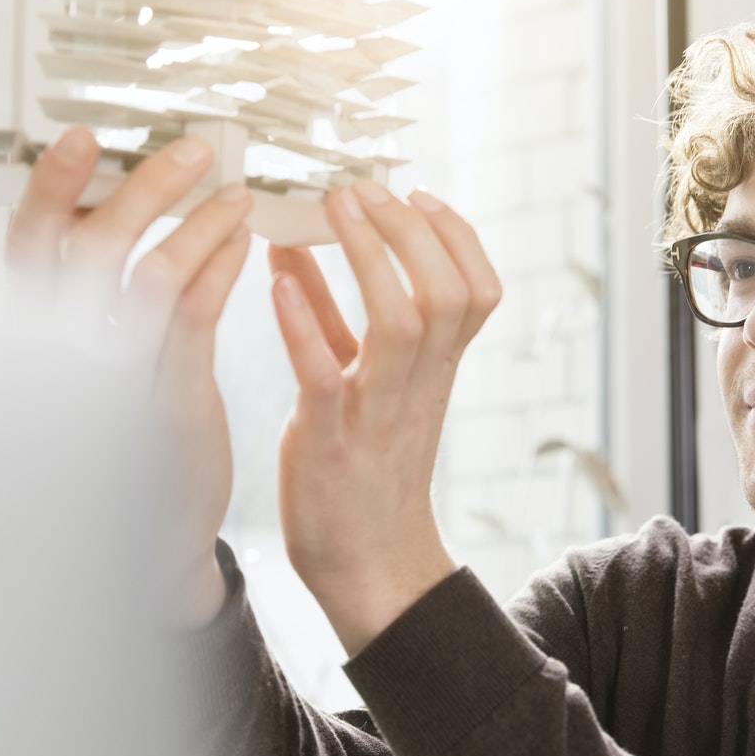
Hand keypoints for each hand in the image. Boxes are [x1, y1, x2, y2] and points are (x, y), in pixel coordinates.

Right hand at [6, 127, 253, 628]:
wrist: (143, 535)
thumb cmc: (117, 435)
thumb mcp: (85, 363)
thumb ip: (84, 296)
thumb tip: (100, 208)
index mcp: (35, 335)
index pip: (29, 246)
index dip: (50, 188)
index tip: (82, 138)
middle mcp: (63, 353)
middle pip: (85, 248)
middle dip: (138, 189)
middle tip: (192, 149)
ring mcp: (113, 380)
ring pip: (148, 276)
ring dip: (196, 222)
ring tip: (236, 193)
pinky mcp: (167, 403)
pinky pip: (193, 318)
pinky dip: (219, 267)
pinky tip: (246, 242)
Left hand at [267, 180, 500, 654]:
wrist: (367, 566)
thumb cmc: (360, 465)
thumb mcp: (356, 378)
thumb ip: (326, 309)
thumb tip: (292, 240)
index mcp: (436, 370)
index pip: (477, 289)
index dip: (456, 235)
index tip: (416, 192)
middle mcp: (418, 385)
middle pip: (447, 292)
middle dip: (411, 230)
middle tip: (363, 188)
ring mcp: (377, 412)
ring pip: (403, 322)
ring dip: (370, 258)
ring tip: (334, 211)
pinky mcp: (329, 442)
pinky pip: (325, 377)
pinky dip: (303, 325)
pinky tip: (277, 282)